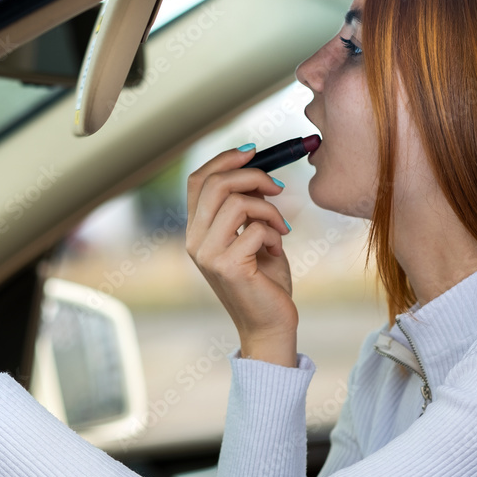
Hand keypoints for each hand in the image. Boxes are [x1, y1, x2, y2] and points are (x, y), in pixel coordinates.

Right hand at [186, 146, 297, 366]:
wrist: (270, 325)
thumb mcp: (255, 235)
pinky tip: (278, 251)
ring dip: (269, 209)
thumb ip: (249, 207)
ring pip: (236, 202)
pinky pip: (255, 229)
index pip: (198, 180)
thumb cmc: (266, 281)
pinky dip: (274, 234)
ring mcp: (207, 255)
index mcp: (197, 231)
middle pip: (215, 184)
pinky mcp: (227, 267)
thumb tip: (256, 170)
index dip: (224, 160)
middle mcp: (195, 241)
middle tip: (279, 187)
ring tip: (282, 229)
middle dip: (253, 176)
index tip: (254, 152)